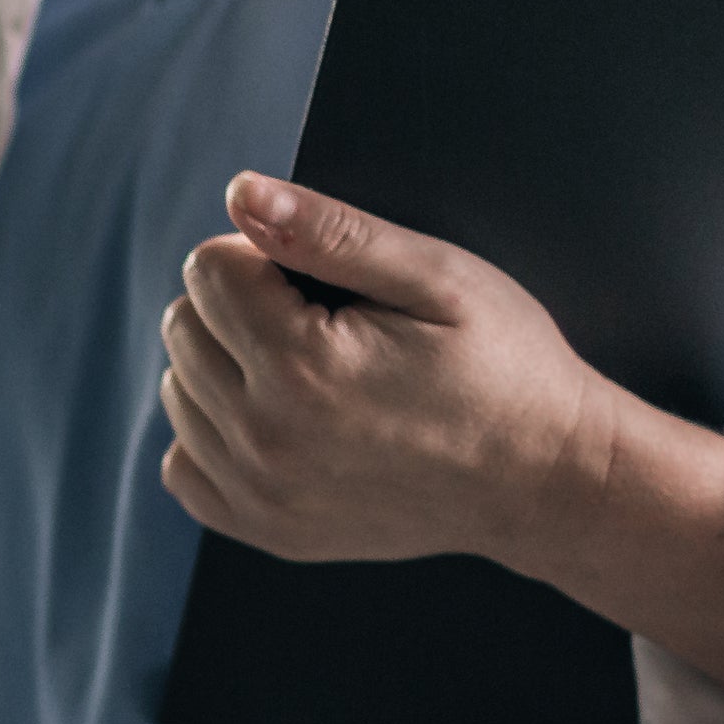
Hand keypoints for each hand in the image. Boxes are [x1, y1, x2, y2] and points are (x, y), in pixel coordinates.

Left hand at [158, 171, 723, 711]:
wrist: (544, 480)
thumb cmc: (505, 369)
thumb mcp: (436, 277)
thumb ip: (330, 231)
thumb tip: (241, 194)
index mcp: (303, 368)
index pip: (207, 270)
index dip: (264, 256)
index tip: (323, 282)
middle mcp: (266, 440)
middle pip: (183, 327)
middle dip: (240, 306)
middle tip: (325, 325)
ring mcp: (261, 496)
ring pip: (179, 390)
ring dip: (227, 367)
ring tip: (314, 373)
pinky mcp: (265, 530)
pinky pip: (184, 464)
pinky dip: (218, 434)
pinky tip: (284, 421)